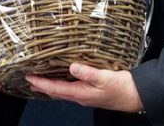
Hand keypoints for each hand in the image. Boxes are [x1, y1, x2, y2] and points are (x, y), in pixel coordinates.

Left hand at [26, 63, 142, 112]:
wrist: (134, 95)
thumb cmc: (120, 87)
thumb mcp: (104, 77)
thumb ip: (87, 72)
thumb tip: (72, 66)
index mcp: (80, 93)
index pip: (55, 88)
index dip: (41, 83)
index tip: (29, 77)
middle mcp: (80, 96)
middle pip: (56, 91)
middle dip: (42, 85)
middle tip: (30, 78)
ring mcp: (84, 95)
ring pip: (63, 90)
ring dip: (51, 85)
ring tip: (41, 78)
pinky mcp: (89, 92)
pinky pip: (70, 88)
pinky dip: (62, 83)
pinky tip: (62, 78)